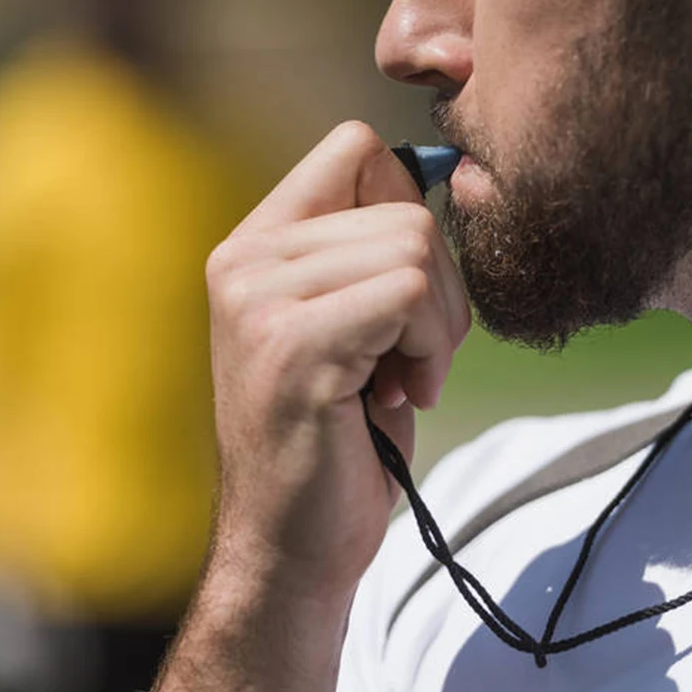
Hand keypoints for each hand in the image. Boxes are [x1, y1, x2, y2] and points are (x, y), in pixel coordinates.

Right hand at [205, 122, 470, 599]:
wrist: (294, 543)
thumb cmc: (341, 432)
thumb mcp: (356, 320)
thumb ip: (377, 248)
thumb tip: (445, 176)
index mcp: (258, 242)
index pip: (357, 147)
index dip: (409, 204)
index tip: (408, 287)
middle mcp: (246, 258)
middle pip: (405, 206)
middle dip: (442, 287)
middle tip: (413, 355)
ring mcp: (260, 300)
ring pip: (415, 245)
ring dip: (440, 324)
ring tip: (404, 379)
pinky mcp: (292, 346)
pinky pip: (408, 294)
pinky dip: (432, 349)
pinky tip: (403, 397)